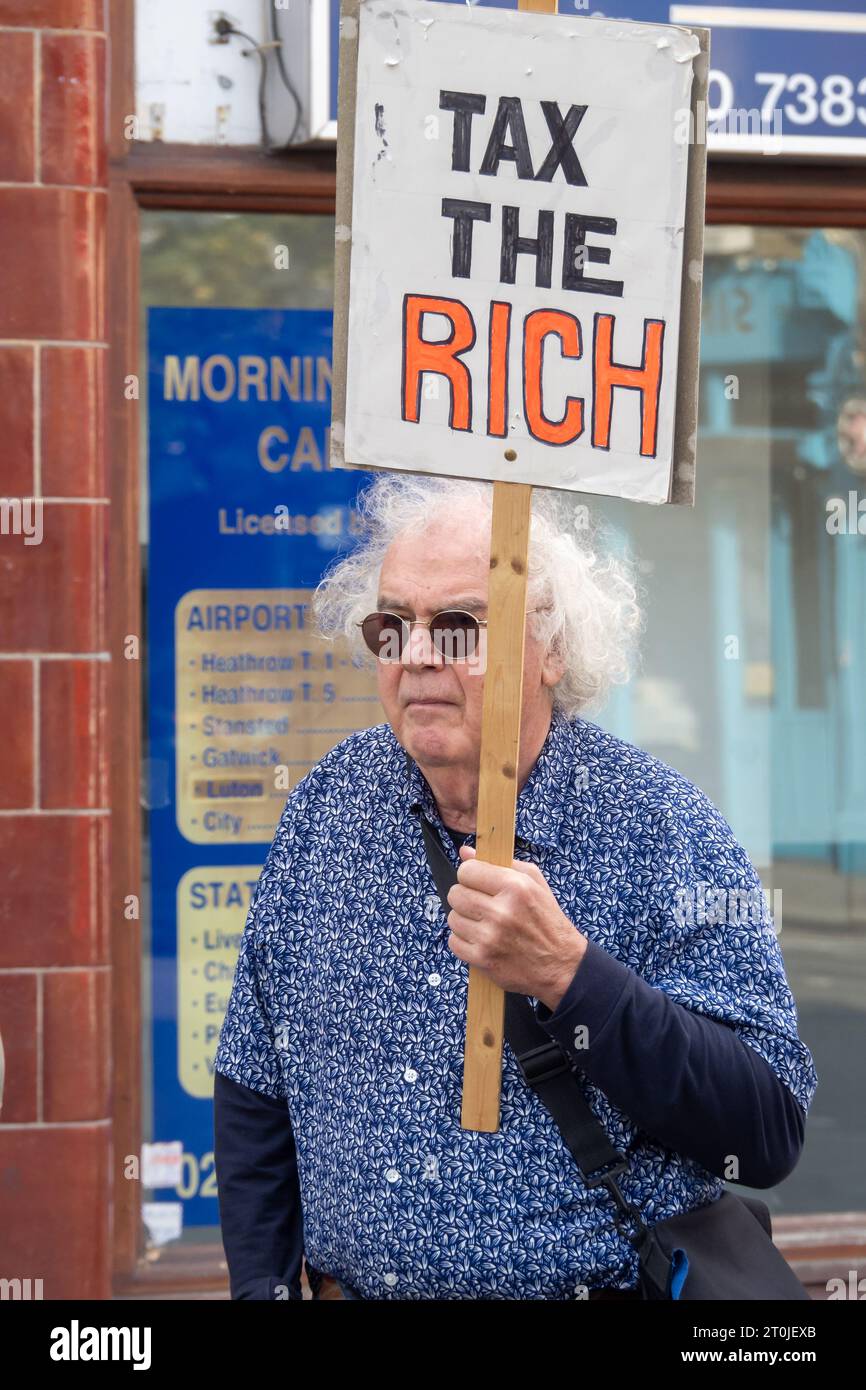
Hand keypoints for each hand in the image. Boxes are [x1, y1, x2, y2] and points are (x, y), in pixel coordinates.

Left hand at [446, 844, 586, 1011]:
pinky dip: (464, 941)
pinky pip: (453, 942)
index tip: (478, 882)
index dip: (470, 875)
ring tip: (484, 924)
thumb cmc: (547, 921)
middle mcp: (502, 911)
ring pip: (453, 918)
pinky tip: (481, 940)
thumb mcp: (534, 883)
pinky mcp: (482, 958)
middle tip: (481, 904)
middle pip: (456, 894)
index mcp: (516, 887)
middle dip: (465, 897)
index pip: (467, 870)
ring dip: (465, 920)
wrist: (561, 965)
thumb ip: (501, 863)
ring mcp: (490, 937)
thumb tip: (465, 851)